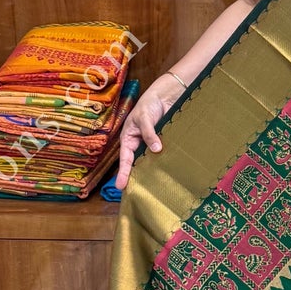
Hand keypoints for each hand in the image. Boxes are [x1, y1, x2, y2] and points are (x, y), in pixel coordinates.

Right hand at [114, 73, 185, 190]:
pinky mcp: (164, 144)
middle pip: (137, 164)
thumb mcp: (144, 118)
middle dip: (137, 177)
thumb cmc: (148, 105)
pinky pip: (163, 156)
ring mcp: (152, 146)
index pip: (125, 159)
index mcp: (129, 139)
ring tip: (154, 187)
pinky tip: (169, 173)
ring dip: (153, 171)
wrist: (165, 97)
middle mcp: (139, 145)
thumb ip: (149, 133)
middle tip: (138, 192)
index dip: (124, 173)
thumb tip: (156, 149)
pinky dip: (165, 163)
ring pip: (151, 161)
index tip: (121, 186)